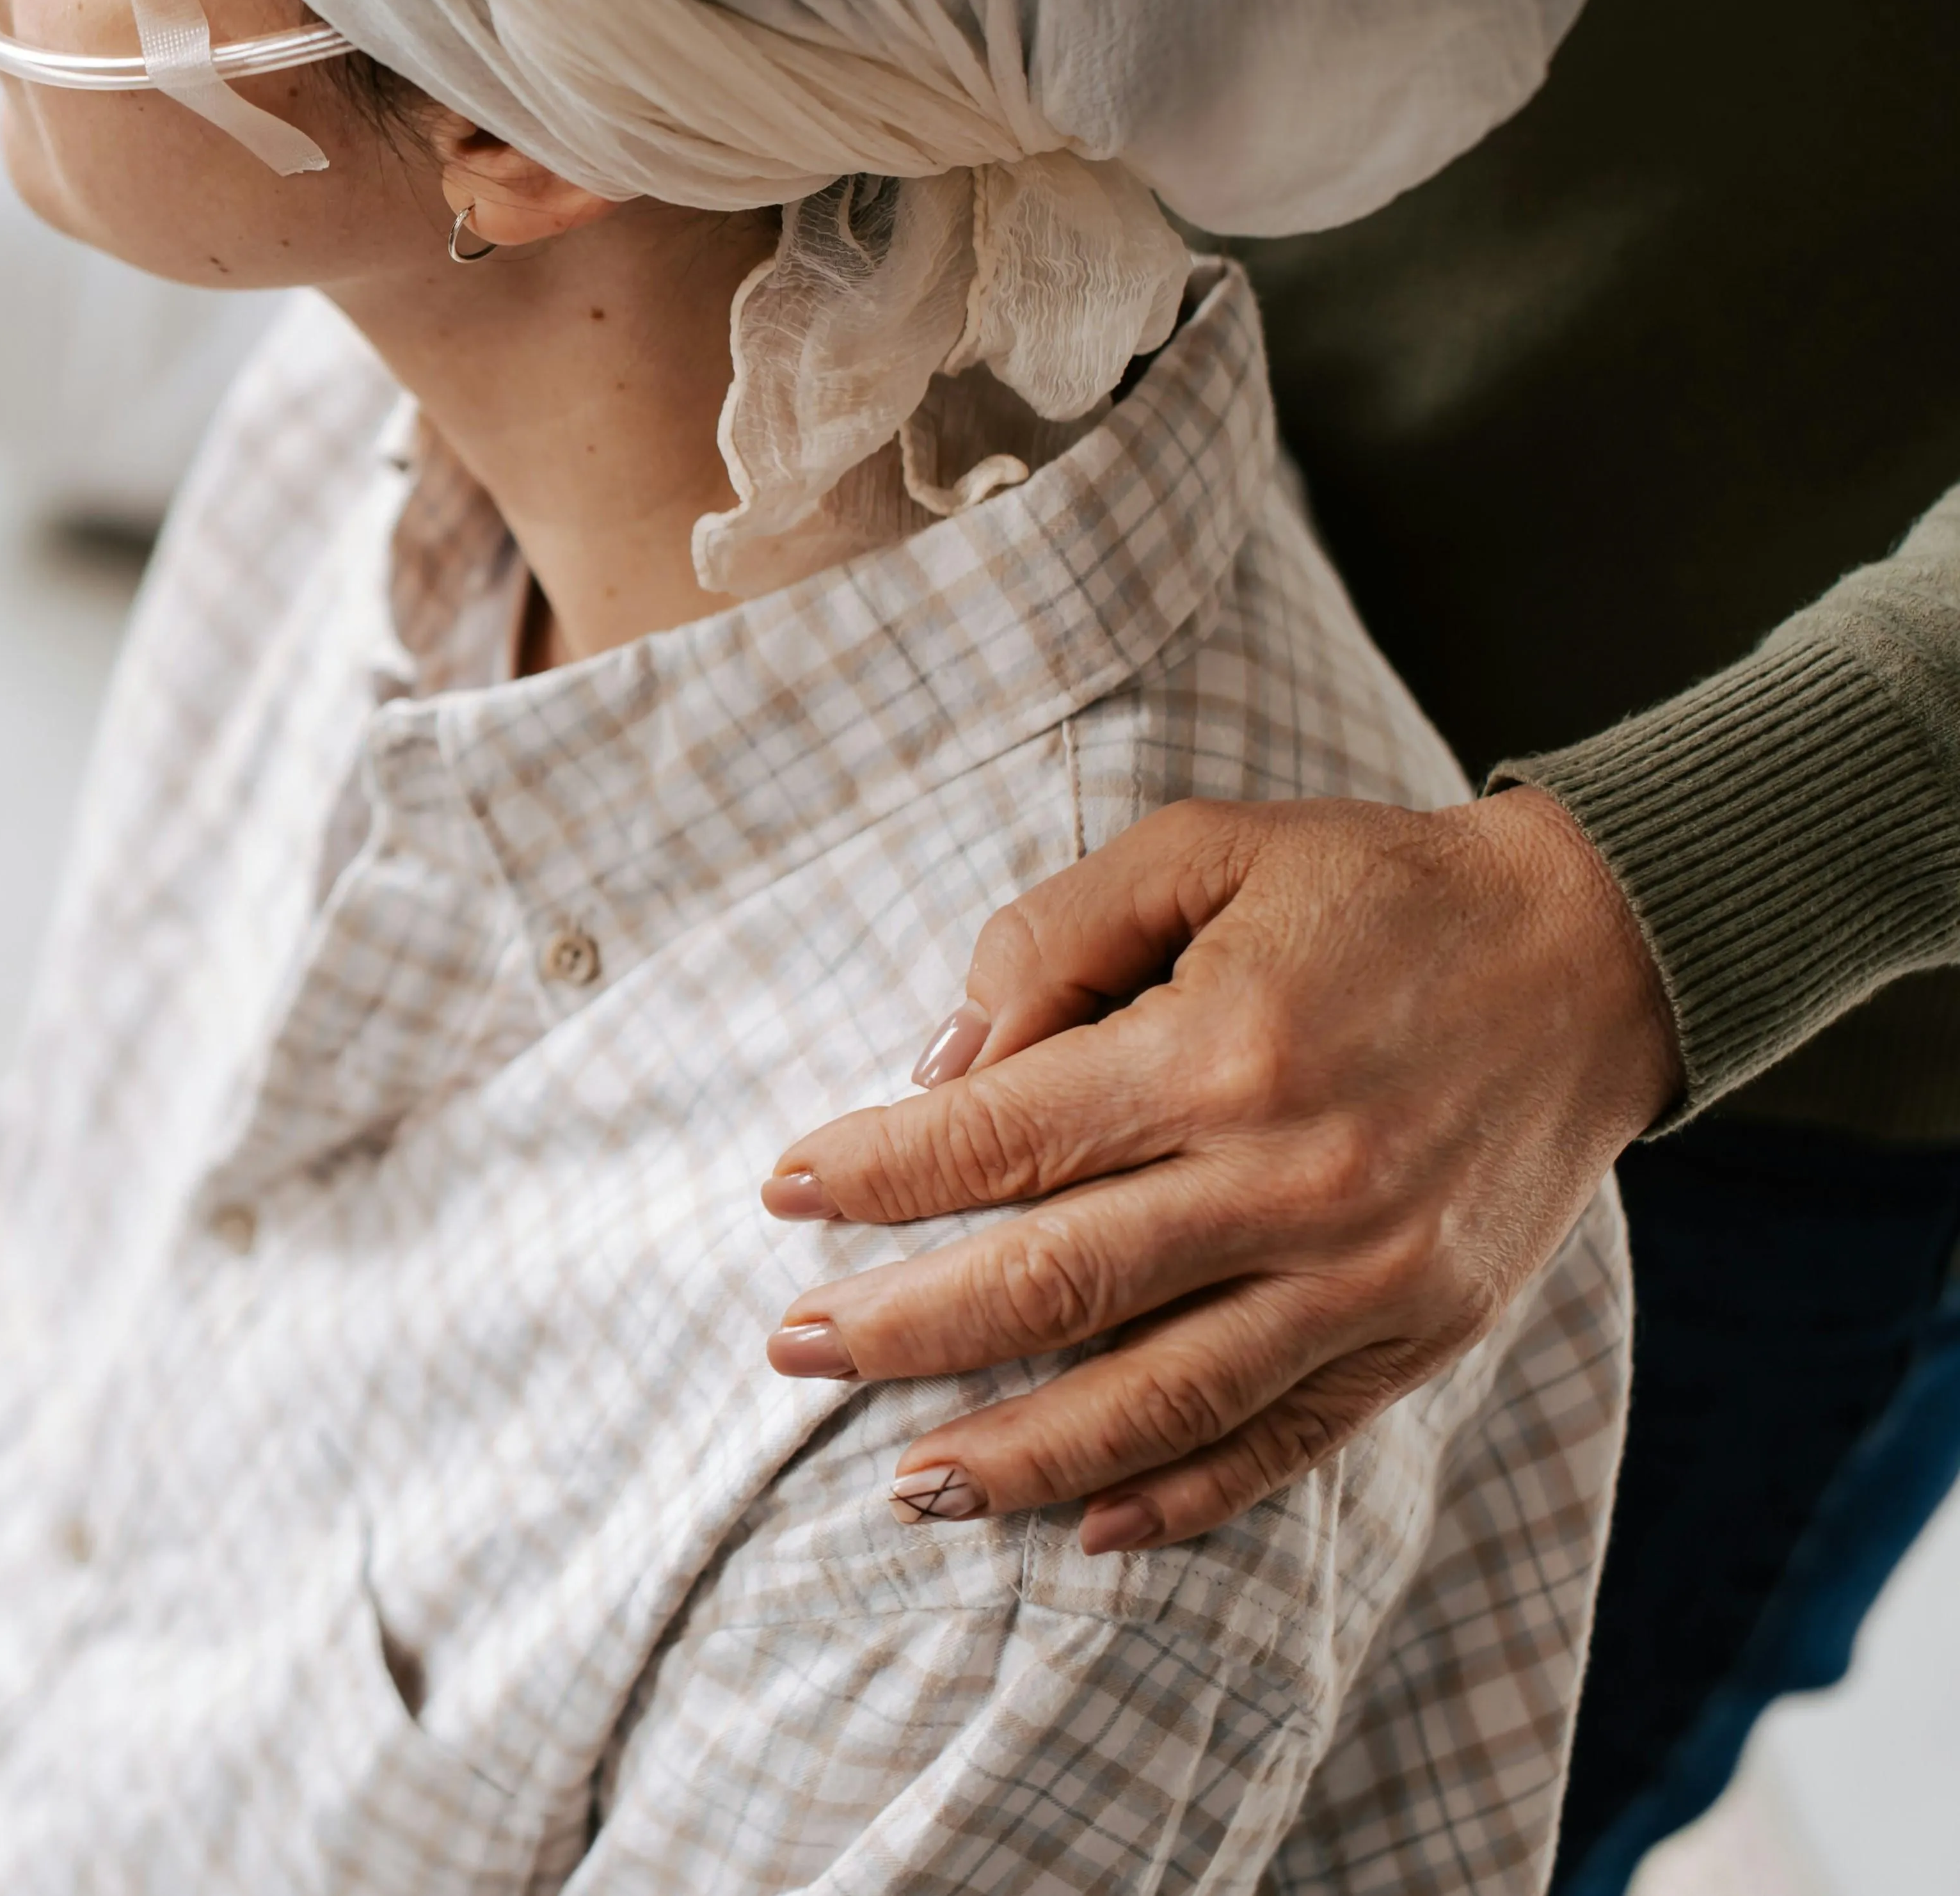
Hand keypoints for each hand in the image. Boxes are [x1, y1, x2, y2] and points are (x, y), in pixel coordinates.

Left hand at [757, 790, 1675, 1551]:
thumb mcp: (1202, 847)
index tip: (782, 1194)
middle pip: (1051, 1286)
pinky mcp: (1421, 1335)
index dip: (873, 1174)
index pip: (996, 1140)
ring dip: (1017, 1455)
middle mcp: (1289, 1181)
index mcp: (1220, 1050)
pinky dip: (1179, 1497)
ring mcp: (1364, 1278)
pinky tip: (1084, 1529)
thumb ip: (1050, 940)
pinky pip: (1281, 1444)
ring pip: (1155, 1399)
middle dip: (902, 1327)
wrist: (1595, 951)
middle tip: (792, 1349)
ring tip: (905, 1484)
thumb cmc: (1373, 890)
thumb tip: (940, 1069)